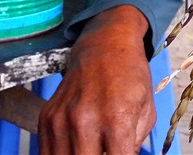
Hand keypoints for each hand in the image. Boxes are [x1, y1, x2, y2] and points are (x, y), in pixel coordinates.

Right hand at [39, 5, 155, 153]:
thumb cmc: (130, 77)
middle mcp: (85, 120)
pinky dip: (61, 153)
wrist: (104, 47)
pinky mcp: (46, 118)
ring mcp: (61, 119)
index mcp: (117, 118)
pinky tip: (76, 146)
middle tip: (106, 150)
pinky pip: (46, 151)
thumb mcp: (147, 109)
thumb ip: (135, 142)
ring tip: (92, 146)